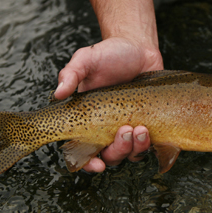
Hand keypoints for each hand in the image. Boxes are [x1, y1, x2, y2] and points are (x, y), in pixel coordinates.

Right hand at [54, 37, 162, 171]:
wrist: (138, 47)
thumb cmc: (108, 54)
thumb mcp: (86, 59)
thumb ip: (71, 73)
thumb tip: (58, 93)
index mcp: (87, 120)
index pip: (83, 151)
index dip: (88, 163)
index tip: (97, 164)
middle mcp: (107, 129)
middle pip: (111, 156)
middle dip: (119, 150)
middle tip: (125, 130)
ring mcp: (129, 127)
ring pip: (131, 154)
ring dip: (136, 147)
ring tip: (142, 128)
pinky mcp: (150, 124)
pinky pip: (151, 145)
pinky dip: (152, 145)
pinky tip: (153, 132)